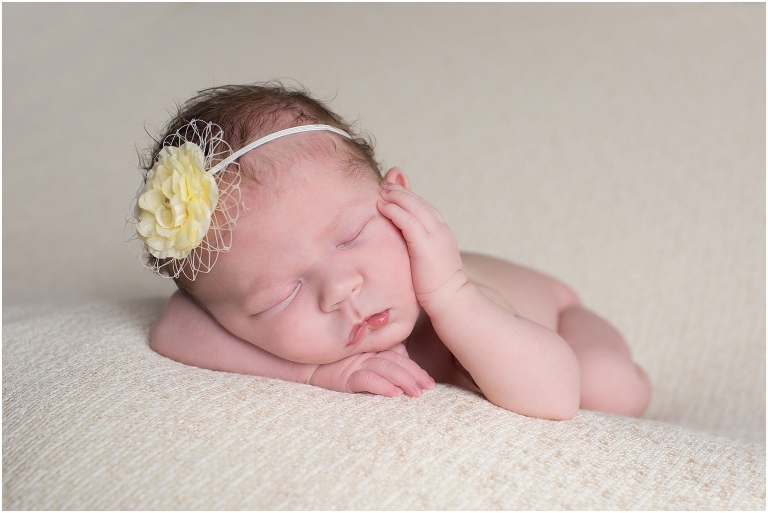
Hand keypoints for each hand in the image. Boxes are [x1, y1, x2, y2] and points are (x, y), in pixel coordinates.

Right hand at [308, 343, 434, 396]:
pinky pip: (366, 380)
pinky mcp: (344, 376)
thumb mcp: (361, 361)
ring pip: (385, 369)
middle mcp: (367, 355)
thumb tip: (403, 356)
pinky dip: (381, 386)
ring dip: (403, 381)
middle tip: (428, 387)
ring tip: (416, 392)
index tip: (429, 383)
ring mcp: (356, 364)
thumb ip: (382, 355)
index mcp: (374, 351)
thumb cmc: (332, 364)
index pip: (400, 358)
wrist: (303, 366)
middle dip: (414, 376)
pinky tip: (393, 393)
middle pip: (396, 363)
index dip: (416, 370)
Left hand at [377, 182, 467, 315]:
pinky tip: (382, 207)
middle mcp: (441, 229)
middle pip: (419, 202)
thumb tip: (404, 244)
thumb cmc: (435, 286)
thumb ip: (416, 246)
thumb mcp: (426, 260)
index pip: (424, 206)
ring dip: (396, 196)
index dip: (408, 196)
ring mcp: (435, 235)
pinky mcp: (425, 245)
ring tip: (382, 191)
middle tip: (385, 184)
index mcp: (442, 231)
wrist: (450, 300)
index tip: (393, 190)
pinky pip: (408, 221)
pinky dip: (395, 211)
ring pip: (414, 206)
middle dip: (401, 191)